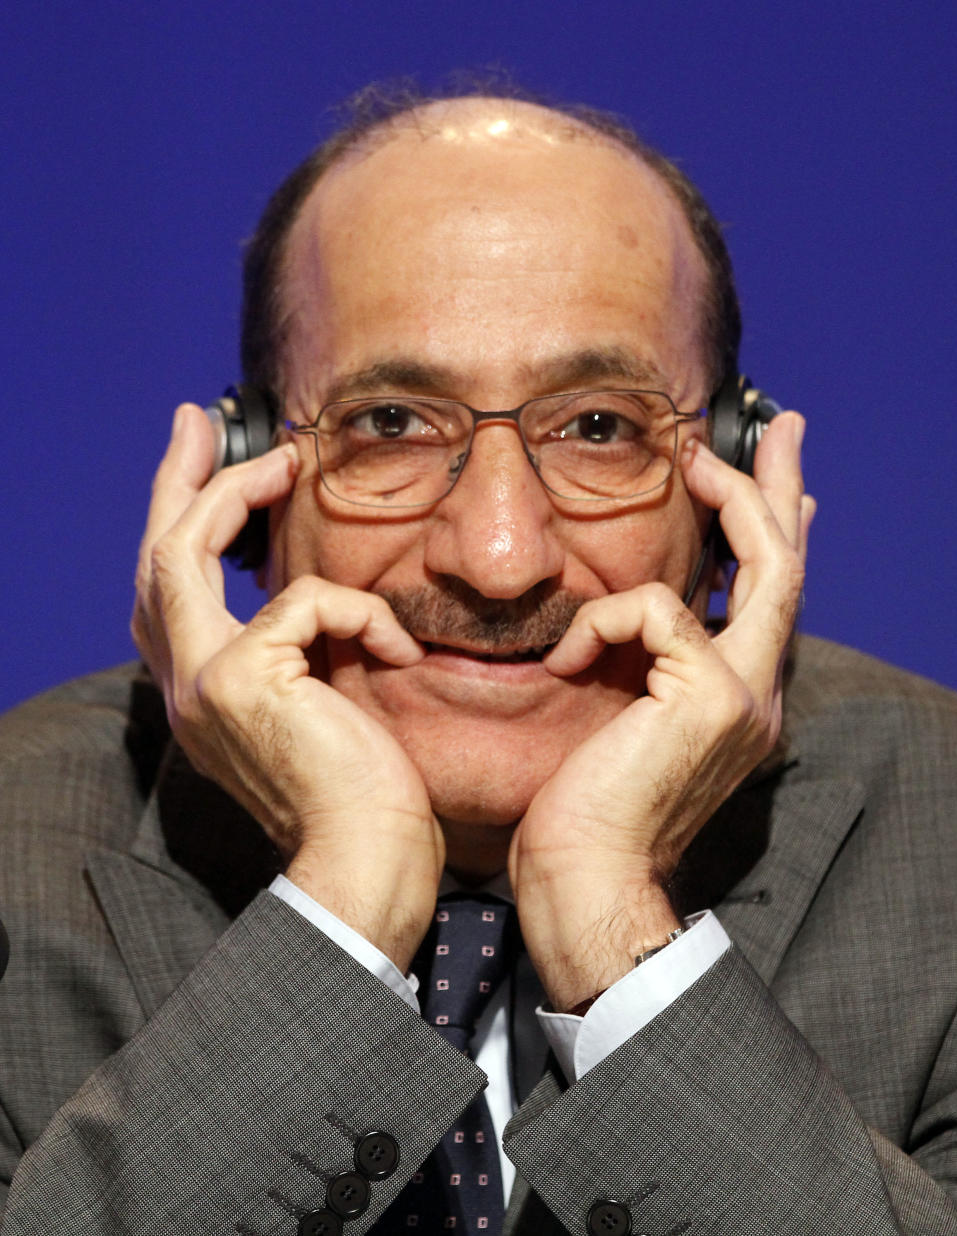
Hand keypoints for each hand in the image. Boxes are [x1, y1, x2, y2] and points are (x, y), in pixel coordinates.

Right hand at [132, 404, 443, 968]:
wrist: (371, 860)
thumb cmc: (365, 792)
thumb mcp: (322, 706)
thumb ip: (301, 653)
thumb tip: (317, 597)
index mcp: (204, 696)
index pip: (170, 597)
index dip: (182, 528)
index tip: (211, 470)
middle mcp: (184, 689)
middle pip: (156, 560)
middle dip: (176, 482)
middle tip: (198, 422)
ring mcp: (202, 684)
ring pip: (186, 553)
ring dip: (233, 493)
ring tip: (283, 457)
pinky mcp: (242, 679)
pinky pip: (305, 601)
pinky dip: (358, 612)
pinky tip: (394, 645)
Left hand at [508, 412, 813, 1010]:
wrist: (583, 878)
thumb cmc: (583, 809)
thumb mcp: (623, 718)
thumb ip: (646, 664)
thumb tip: (643, 612)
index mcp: (738, 704)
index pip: (769, 605)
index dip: (777, 540)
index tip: (777, 490)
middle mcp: (759, 697)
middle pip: (788, 570)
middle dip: (786, 492)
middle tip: (784, 428)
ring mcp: (746, 696)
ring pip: (761, 564)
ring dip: (732, 498)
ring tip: (699, 455)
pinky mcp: (711, 695)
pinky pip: (656, 609)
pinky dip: (605, 620)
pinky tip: (570, 659)